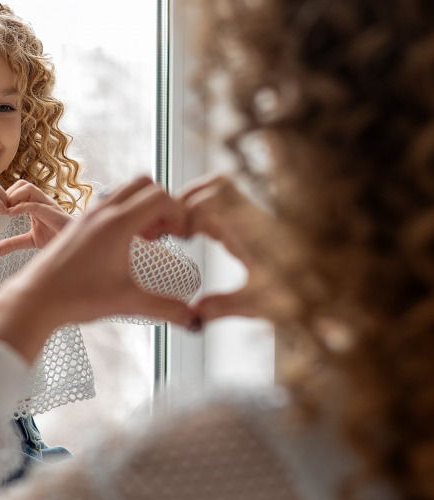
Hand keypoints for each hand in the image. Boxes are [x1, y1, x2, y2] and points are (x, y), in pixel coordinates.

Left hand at [0, 177, 194, 362]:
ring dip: (142, 206)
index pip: (160, 196)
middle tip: (165, 233)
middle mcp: (102, 212)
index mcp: (118, 223)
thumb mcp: (128, 302)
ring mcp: (87, 215)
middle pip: (144, 183)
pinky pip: (108, 204)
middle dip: (162, 203)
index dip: (179, 213)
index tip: (180, 236)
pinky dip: (124, 213)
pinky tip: (123, 246)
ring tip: (145, 240)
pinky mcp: (77, 224)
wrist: (36, 299)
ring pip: (124, 191)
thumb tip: (194, 321)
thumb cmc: (76, 298)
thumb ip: (166, 309)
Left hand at [0, 181, 73, 255]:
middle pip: (22, 183)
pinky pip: (35, 204)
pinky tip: (11, 214)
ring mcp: (49, 205)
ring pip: (28, 188)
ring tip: (5, 211)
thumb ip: (14, 243)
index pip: (19, 188)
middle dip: (8, 193)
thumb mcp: (31, 240)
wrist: (76, 247)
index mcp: (37, 203)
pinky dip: (21, 207)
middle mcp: (43, 200)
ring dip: (13, 197)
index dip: (5, 195)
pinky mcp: (53, 213)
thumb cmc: (57, 238)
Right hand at [178, 175, 293, 325]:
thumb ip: (222, 306)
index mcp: (251, 231)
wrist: (329, 288)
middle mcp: (252, 217)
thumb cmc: (299, 293)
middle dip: (185, 203)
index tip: (176, 236)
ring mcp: (254, 215)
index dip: (186, 214)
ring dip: (195, 200)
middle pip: (213, 186)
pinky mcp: (254, 220)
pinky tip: (199, 231)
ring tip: (181, 226)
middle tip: (170, 229)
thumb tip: (194, 314)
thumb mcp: (258, 305)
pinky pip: (227, 200)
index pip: (211, 202)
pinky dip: (207, 208)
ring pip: (220, 187)